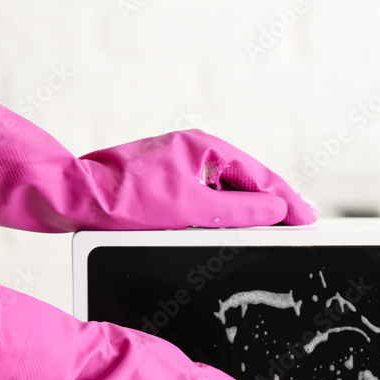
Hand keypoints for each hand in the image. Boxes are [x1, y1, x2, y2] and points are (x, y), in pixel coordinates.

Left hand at [0, 88, 316, 231]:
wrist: (71, 200)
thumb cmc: (124, 201)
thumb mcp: (193, 209)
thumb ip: (241, 211)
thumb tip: (276, 211)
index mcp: (204, 147)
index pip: (259, 174)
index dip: (287, 199)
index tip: (309, 218)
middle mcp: (194, 152)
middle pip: (246, 181)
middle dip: (273, 204)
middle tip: (300, 225)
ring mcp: (179, 167)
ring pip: (227, 191)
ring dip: (249, 211)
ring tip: (272, 232)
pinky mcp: (166, 185)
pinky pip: (208, 199)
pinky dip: (225, 214)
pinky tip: (232, 231)